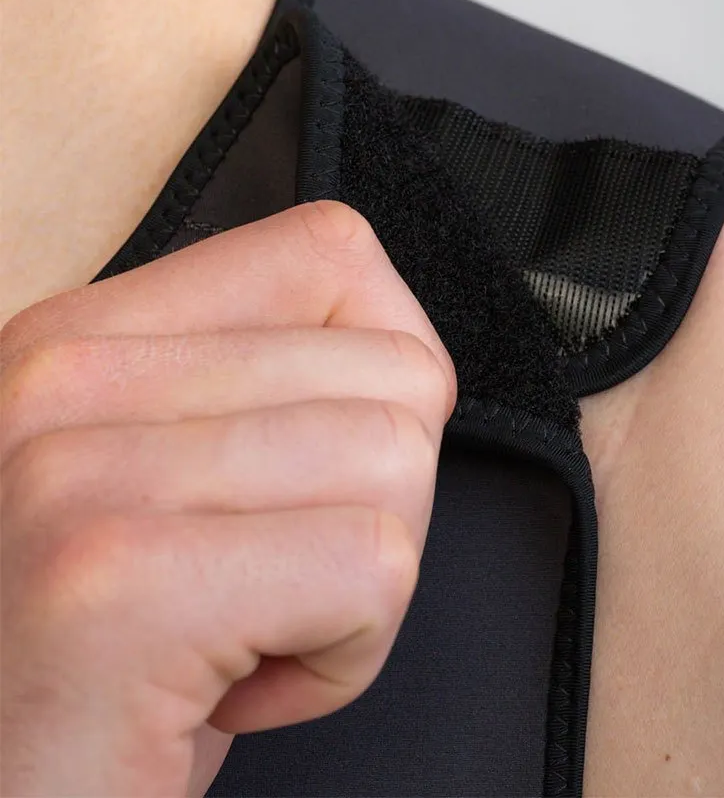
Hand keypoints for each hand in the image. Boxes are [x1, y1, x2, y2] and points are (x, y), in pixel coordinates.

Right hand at [0, 201, 455, 797]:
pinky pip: (371, 569)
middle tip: (269, 583)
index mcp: (81, 335)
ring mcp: (77, 473)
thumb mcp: (169, 482)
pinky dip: (345, 659)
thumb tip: (408, 353)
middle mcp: (59, 378)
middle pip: (393, 373)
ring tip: (249, 634)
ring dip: (360, 587)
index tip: (319, 475)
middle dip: (378, 504)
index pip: (333, 254)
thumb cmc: (114, 659)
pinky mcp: (119, 585)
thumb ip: (263, 386)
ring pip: (396, 462)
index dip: (384, 377)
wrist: (12, 791)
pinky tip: (239, 692)